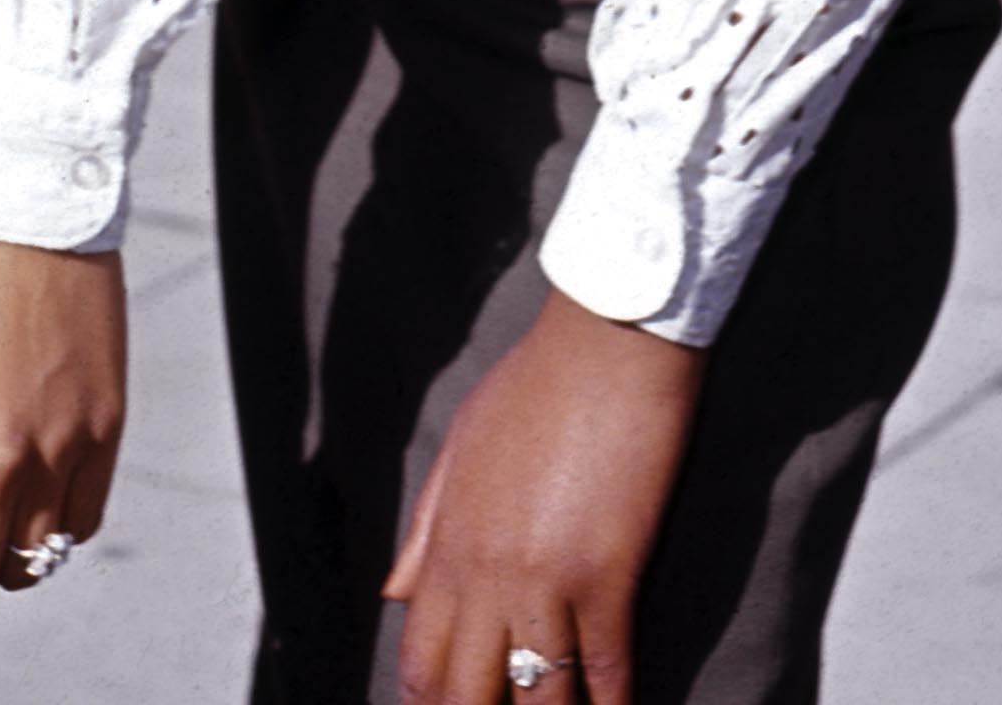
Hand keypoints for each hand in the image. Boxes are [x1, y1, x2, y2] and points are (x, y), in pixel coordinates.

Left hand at [385, 288, 706, 704]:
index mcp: (450, 540)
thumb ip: (427, 525)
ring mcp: (546, 577)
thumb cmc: (538, 378)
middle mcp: (487, 572)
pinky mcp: (607, 573)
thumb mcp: (463, 442)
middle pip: (468, 693)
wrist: (609, 333)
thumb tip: (393, 594)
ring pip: (537, 697)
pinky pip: (603, 668)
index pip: (422, 660)